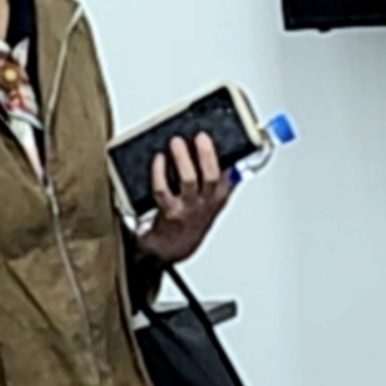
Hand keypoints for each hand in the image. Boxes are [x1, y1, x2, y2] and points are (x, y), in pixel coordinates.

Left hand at [134, 133, 235, 266]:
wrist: (174, 248)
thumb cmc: (192, 220)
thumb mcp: (213, 202)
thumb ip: (221, 181)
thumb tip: (226, 156)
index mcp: (218, 198)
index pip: (226, 176)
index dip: (222, 158)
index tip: (215, 139)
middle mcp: (204, 203)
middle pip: (210, 176)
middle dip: (206, 155)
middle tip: (200, 137)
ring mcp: (186, 207)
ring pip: (188, 181)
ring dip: (182, 160)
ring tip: (177, 142)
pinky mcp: (168, 211)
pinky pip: (162, 190)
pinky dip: (159, 173)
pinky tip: (158, 159)